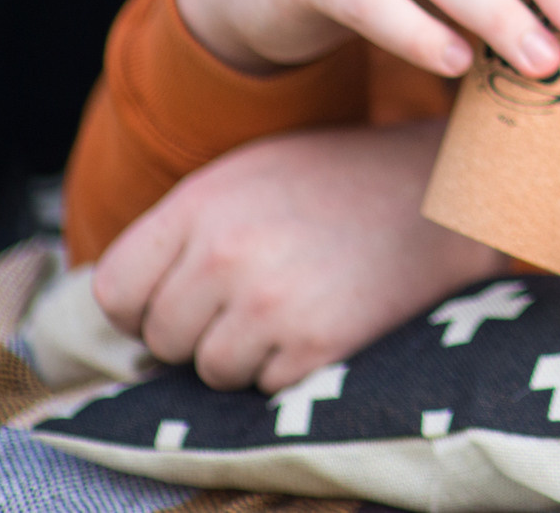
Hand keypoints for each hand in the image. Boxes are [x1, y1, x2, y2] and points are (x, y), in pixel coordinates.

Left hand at [92, 120, 503, 391]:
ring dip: (247, 352)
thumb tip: (125, 308)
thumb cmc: (340, 180)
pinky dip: (293, 365)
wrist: (444, 190)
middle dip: (201, 328)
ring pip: (211, 370)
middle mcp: (226, 254)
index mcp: (200, 204)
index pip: (115, 291)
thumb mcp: (250, 173)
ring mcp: (270, 301)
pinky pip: (267, 386)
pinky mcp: (317, 342)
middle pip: (162, 338)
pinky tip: (328, 316)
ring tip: (297, 303)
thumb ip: (182, 230)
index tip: (183, 296)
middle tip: (259, 293)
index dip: (144, 303)